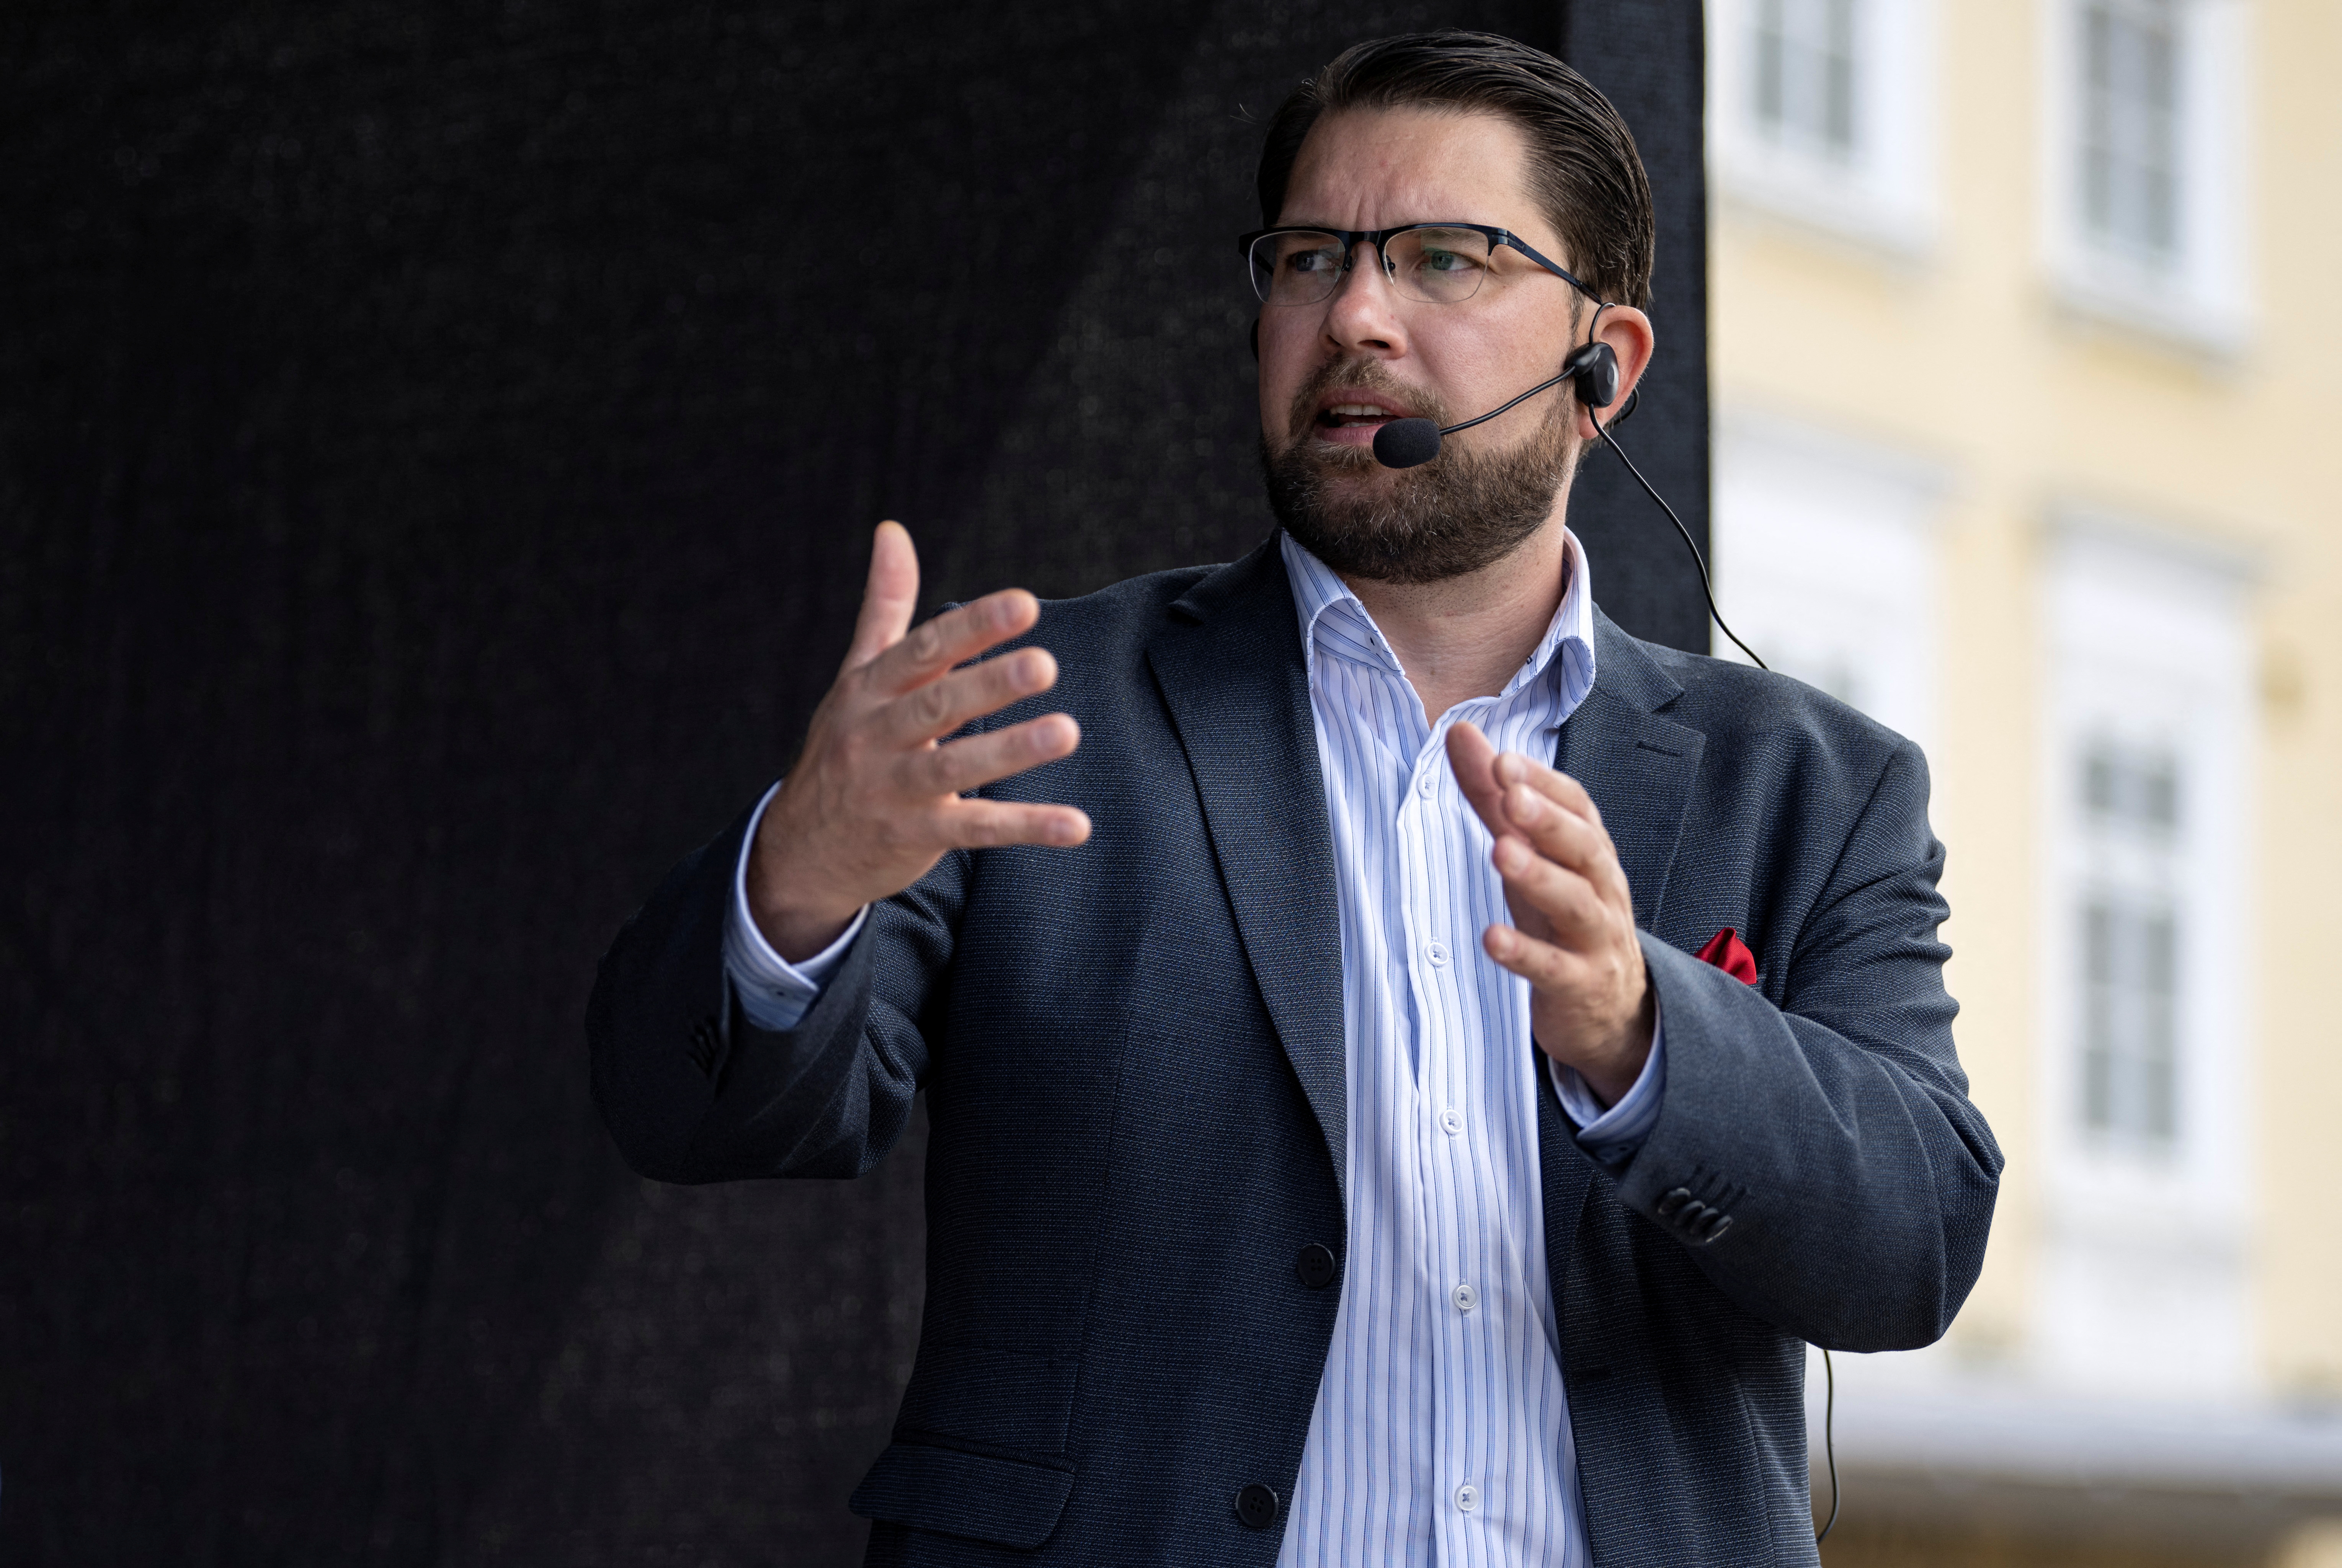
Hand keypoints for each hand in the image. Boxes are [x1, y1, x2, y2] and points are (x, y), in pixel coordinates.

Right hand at [746, 522, 1090, 959]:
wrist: (799, 849)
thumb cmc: (843, 747)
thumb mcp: (856, 676)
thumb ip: (884, 605)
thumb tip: (892, 529)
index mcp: (869, 690)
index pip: (923, 651)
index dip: (973, 627)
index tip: (1024, 604)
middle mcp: (876, 736)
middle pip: (936, 705)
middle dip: (989, 684)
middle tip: (1045, 665)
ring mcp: (893, 790)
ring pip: (955, 767)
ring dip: (1012, 751)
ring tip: (1066, 732)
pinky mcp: (915, 836)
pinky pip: (976, 830)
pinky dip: (1026, 827)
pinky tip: (1076, 825)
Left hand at [1445, 721, 1653, 1104]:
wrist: (1610, 1008)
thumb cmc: (1561, 917)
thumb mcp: (1528, 853)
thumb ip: (1493, 798)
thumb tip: (1460, 731)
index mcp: (1589, 851)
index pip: (1577, 807)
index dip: (1543, 783)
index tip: (1502, 761)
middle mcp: (1601, 888)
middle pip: (1583, 847)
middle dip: (1548, 819)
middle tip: (1510, 794)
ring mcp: (1595, 939)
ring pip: (1576, 903)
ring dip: (1540, 876)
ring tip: (1500, 851)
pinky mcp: (1580, 985)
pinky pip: (1555, 968)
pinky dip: (1524, 954)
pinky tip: (1491, 938)